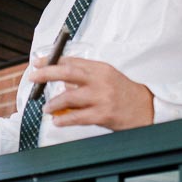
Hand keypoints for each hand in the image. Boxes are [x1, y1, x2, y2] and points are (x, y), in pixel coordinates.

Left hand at [36, 58, 153, 130]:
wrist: (147, 109)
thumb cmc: (125, 93)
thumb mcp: (108, 78)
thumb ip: (86, 77)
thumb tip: (62, 81)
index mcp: (101, 69)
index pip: (72, 61)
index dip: (52, 61)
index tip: (38, 63)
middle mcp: (100, 81)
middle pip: (68, 73)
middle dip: (47, 73)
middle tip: (34, 77)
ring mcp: (101, 98)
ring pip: (69, 97)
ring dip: (53, 103)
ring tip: (47, 108)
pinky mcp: (103, 115)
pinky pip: (77, 117)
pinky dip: (64, 119)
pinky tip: (57, 121)